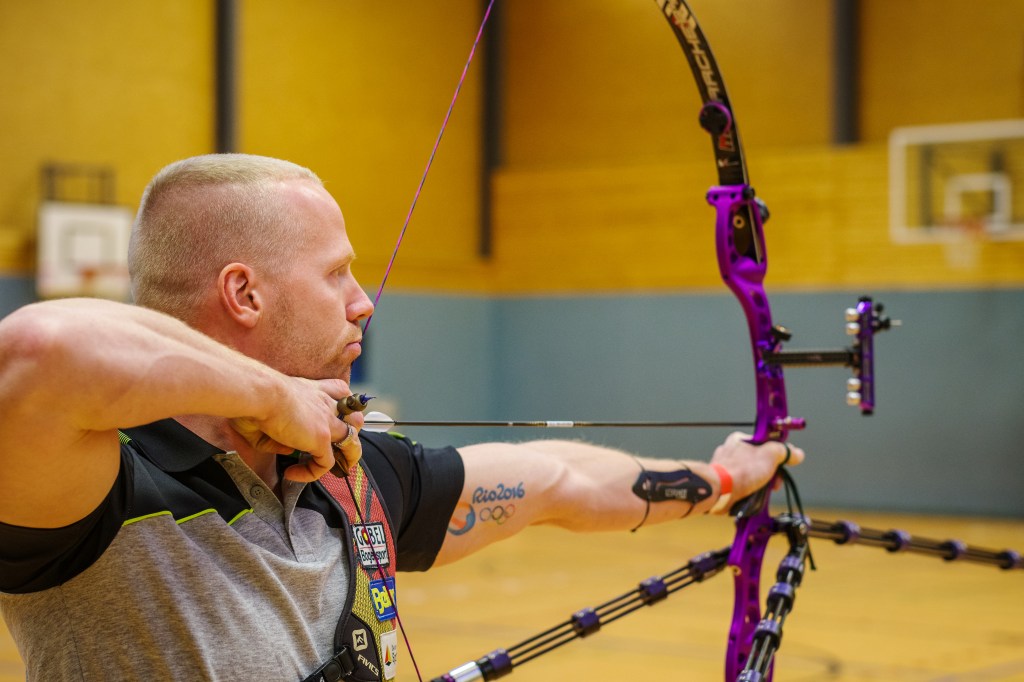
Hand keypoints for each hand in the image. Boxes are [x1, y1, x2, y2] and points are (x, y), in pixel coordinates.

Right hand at [228, 377, 363, 481]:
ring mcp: (326, 422)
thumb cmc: (254, 396)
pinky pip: (326, 464)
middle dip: (351, 433)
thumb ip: (277, 434)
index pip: (340, 392)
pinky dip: (311, 473)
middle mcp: (325, 404)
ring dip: (345, 456)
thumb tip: (288, 449)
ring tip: (327, 466)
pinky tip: (292, 474)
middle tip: (334, 447)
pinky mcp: (322, 438)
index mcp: (313, 390)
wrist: (260, 392)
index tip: (333, 416)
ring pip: (352, 442)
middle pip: (354, 417)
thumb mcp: (266, 412)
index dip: (342, 404)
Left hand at [710, 431, 803, 501]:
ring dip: (760, 485)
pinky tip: (751, 496)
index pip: (765, 444)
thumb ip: (784, 452)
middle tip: (774, 483)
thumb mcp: (769, 455)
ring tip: (762, 492)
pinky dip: (748, 491)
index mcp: (741, 440)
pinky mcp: (723, 482)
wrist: (719, 490)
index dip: (777, 456)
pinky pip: (741, 485)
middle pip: (759, 461)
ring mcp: (726, 467)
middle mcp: (731, 451)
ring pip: (751, 475)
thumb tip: (796, 453)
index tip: (784, 465)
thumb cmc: (741, 471)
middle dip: (770, 474)